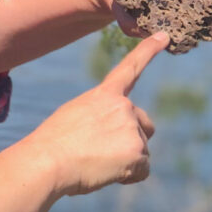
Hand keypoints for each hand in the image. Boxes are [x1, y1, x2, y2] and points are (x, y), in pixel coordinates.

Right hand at [20, 32, 168, 196]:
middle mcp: (123, 106)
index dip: (148, 51)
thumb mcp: (74, 117)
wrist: (47, 161)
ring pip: (141, 151)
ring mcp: (132, 128)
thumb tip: (114, 139)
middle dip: (133, 139)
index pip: (129, 69)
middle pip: (144, 125)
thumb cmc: (52, 144)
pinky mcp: (137, 151)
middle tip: (102, 151)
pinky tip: (105, 172)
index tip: (164, 36)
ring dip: (124, 161)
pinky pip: (142, 171)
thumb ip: (100, 117)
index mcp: (104, 95)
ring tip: (95, 162)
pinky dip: (127, 176)